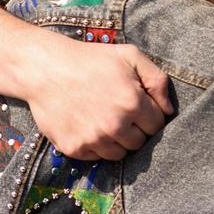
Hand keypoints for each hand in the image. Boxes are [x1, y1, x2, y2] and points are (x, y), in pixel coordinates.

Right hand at [22, 38, 173, 160]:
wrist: (44, 68)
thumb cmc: (89, 59)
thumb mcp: (129, 56)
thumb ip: (157, 80)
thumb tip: (169, 110)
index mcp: (132, 103)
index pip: (157, 126)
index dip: (149, 115)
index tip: (136, 106)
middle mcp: (115, 125)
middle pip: (140, 143)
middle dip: (134, 130)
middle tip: (119, 113)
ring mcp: (93, 139)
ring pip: (119, 154)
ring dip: (116, 141)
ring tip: (103, 120)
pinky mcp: (74, 149)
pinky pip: (96, 157)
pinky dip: (95, 145)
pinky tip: (87, 125)